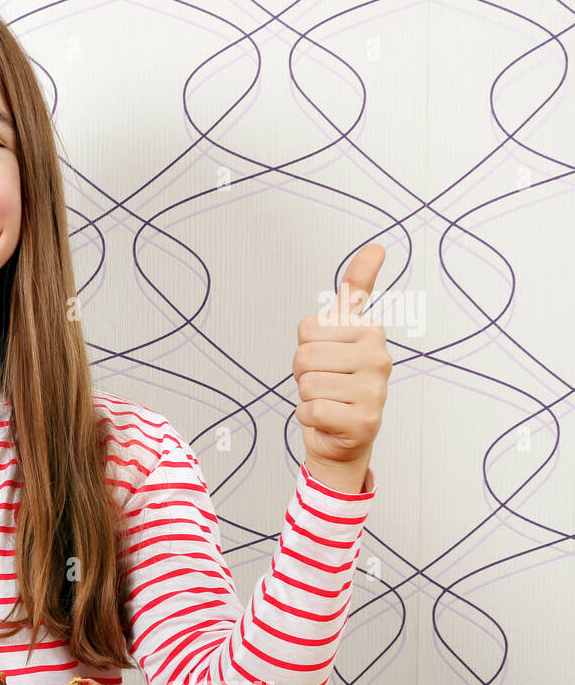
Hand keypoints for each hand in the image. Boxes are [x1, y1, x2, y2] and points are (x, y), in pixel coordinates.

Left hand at [293, 243, 390, 487]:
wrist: (341, 437)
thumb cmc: (337, 380)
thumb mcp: (341, 329)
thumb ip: (356, 288)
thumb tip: (377, 246)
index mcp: (371, 331)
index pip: (308, 329)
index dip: (306, 346)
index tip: (327, 356)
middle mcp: (380, 357)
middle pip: (304, 356)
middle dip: (304, 374)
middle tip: (325, 383)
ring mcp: (376, 391)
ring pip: (307, 384)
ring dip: (307, 397)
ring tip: (328, 400)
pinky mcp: (366, 421)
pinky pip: (312, 410)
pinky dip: (310, 418)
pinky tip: (329, 419)